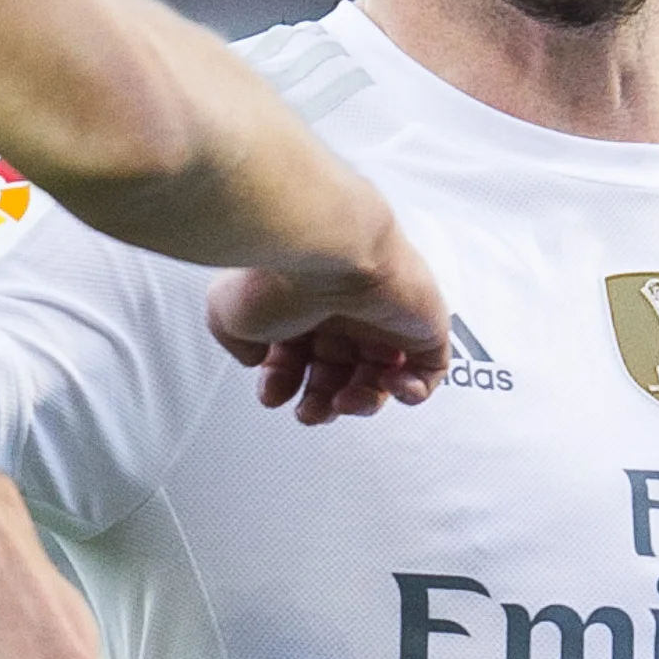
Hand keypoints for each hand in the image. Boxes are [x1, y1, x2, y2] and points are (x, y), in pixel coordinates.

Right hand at [207, 217, 451, 423]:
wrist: (328, 248)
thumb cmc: (279, 275)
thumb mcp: (228, 313)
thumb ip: (238, 341)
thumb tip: (255, 359)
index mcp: (304, 301)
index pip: (299, 354)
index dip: (284, 382)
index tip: (273, 393)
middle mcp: (345, 308)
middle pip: (339, 370)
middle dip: (321, 399)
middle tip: (310, 410)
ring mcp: (386, 316)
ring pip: (381, 375)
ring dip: (361, 402)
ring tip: (343, 402)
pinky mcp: (423, 323)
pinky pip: (430, 369)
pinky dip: (412, 391)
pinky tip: (388, 387)